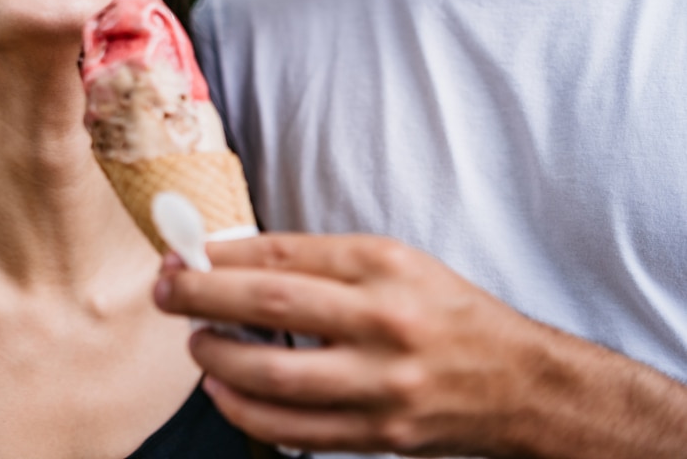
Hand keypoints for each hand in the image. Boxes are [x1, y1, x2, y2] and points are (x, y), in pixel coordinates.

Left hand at [153, 233, 686, 457]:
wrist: (521, 384)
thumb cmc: (447, 313)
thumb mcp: (395, 264)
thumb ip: (322, 264)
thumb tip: (236, 264)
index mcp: (385, 267)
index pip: (284, 254)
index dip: (222, 255)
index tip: (184, 253)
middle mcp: (384, 322)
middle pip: (271, 304)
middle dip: (203, 296)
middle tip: (166, 290)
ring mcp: (383, 384)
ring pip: (276, 375)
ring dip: (219, 359)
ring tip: (197, 344)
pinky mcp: (381, 434)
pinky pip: (297, 431)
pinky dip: (247, 413)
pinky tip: (224, 392)